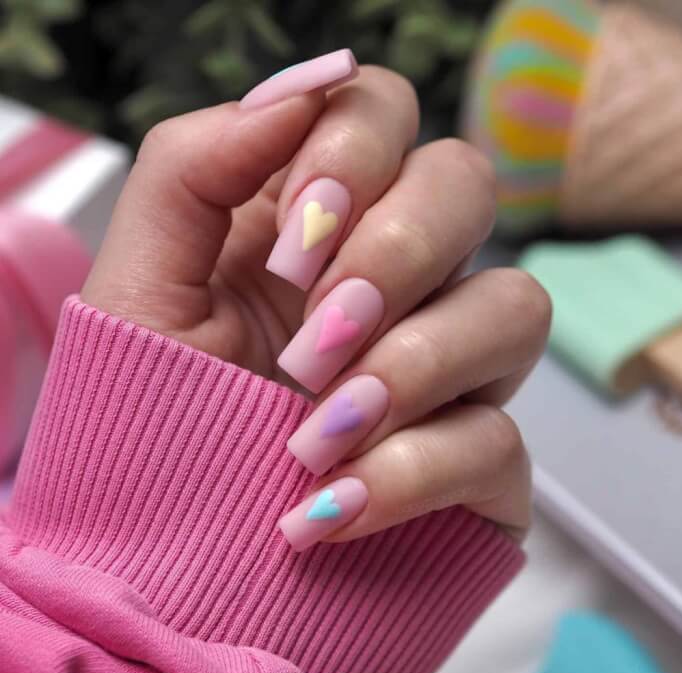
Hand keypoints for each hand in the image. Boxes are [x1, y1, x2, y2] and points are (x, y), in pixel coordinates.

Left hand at [82, 60, 550, 545]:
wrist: (173, 549)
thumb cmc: (156, 414)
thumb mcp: (140, 285)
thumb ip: (194, 167)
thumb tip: (302, 89)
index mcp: (319, 222)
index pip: (383, 114)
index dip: (353, 157)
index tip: (291, 243)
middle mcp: (399, 280)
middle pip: (467, 187)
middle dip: (394, 254)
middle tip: (312, 338)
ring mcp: (451, 367)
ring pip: (516, 309)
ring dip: (413, 367)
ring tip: (313, 432)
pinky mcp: (477, 459)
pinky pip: (498, 442)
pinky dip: (409, 474)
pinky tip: (330, 508)